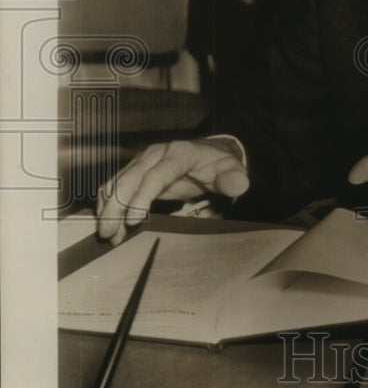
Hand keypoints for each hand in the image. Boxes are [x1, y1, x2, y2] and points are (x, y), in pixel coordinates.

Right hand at [96, 139, 249, 245]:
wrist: (210, 153)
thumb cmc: (219, 165)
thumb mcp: (231, 170)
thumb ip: (233, 178)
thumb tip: (239, 184)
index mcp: (179, 154)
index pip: (155, 176)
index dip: (142, 198)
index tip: (133, 221)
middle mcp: (156, 154)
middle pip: (129, 179)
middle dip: (116, 206)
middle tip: (109, 233)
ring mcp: (143, 160)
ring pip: (117, 182)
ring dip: (108, 208)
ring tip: (107, 234)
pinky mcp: (136, 170)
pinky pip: (115, 185)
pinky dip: (108, 204)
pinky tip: (109, 224)